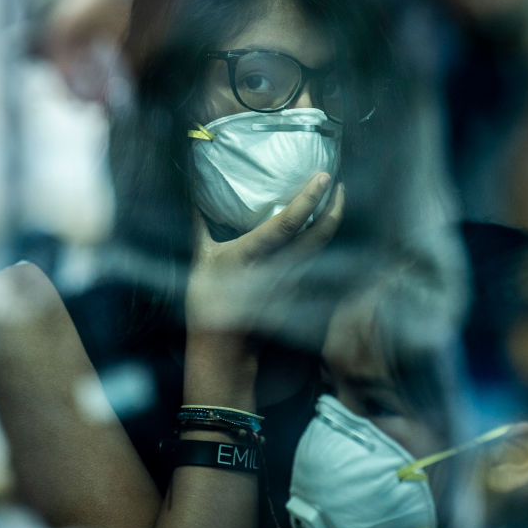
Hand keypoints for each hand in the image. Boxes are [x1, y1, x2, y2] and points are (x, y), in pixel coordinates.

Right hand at [183, 173, 343, 405]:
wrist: (225, 350)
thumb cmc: (207, 303)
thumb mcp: (199, 260)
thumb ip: (198, 226)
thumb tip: (189, 193)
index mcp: (252, 254)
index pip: (288, 223)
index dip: (309, 199)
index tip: (325, 177)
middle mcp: (279, 266)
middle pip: (320, 234)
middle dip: (335, 207)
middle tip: (339, 184)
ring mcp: (293, 282)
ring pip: (323, 247)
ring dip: (332, 222)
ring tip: (335, 199)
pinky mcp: (299, 292)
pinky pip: (317, 261)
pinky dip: (323, 242)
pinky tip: (323, 229)